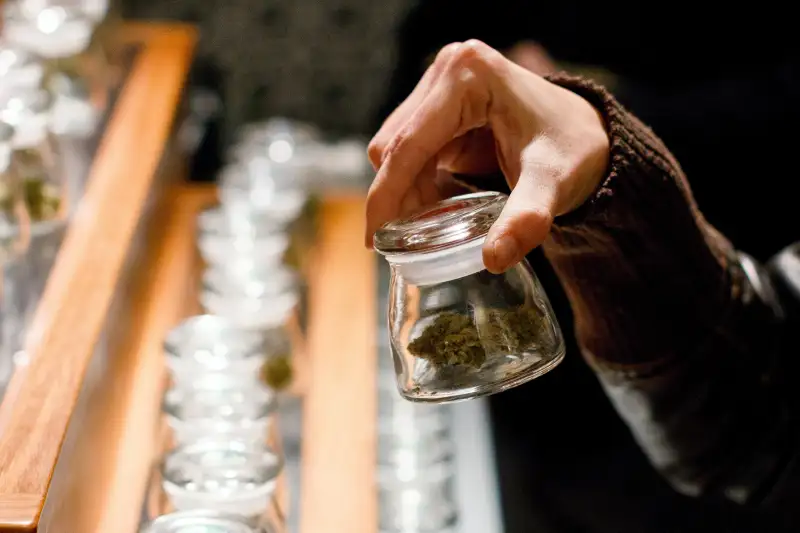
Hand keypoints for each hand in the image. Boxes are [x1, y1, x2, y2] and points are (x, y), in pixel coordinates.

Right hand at [366, 40, 608, 272]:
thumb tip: (494, 259)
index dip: (386, 195)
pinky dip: (415, 181)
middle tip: (417, 240)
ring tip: (433, 224)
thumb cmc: (573, 150)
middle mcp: (447, 71)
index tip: (374, 242)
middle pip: (393, 145)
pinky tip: (437, 204)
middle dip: (398, 196)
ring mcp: (440, 85)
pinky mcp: (439, 104)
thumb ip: (526, 218)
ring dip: (405, 190)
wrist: (586, 135)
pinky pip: (408, 149)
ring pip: (393, 149)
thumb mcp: (554, 183)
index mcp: (469, 76)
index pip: (408, 143)